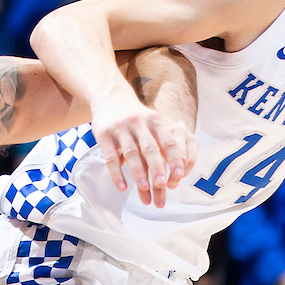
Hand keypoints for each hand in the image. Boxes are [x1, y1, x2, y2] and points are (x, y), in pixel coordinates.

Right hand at [91, 92, 194, 207]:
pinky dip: (117, 174)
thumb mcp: (151, 121)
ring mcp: (120, 128)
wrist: (109, 96)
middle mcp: (138, 123)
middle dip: (156, 167)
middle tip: (161, 185)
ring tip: (144, 188)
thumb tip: (182, 165)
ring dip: (138, 172)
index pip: (167, 141)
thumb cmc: (136, 116)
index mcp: (154, 120)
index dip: (174, 158)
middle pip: (149, 148)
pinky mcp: (103, 135)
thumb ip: (163, 140)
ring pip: (131, 153)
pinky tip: (122, 187)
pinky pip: (111, 157)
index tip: (179, 174)